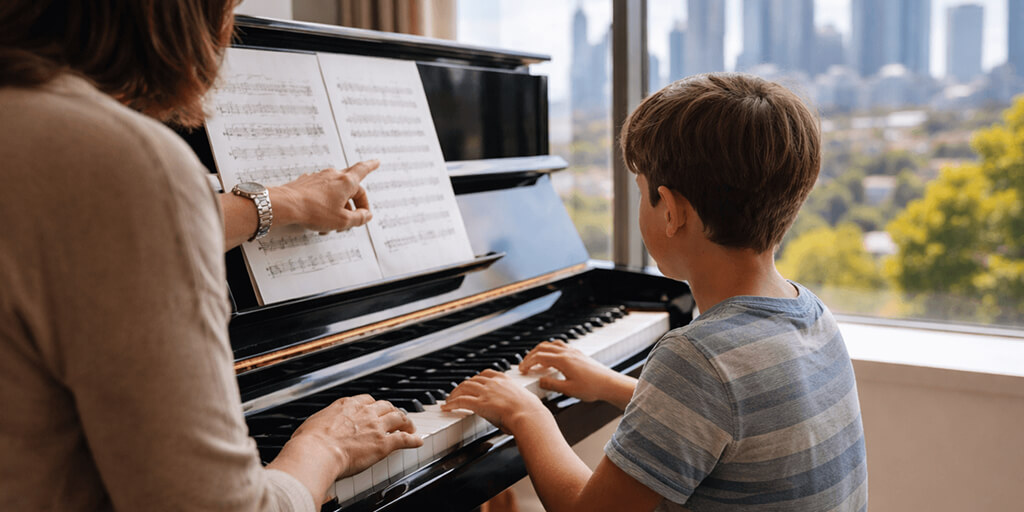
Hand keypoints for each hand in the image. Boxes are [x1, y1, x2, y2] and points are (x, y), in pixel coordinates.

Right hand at [267, 394, 421, 502]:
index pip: (367, 400)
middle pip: (385, 406)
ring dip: (406, 422)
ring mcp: (375, 426)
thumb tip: (313, 431)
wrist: (317, 451)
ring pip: (398, 417)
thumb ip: (320, 425)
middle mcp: (364, 412)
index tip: (376, 409)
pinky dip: (413, 439)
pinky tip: (417, 441)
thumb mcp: (312, 424)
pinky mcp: (383, 443)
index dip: (374, 405)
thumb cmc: (309, 442)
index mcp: (347, 405)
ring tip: (410, 426)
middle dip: (392, 410)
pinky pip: (404, 438)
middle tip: (396, 416)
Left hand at [272, 160, 378, 233]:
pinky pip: (322, 193)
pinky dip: (325, 204)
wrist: (286, 206)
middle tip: (356, 214)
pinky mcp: (307, 183)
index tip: (376, 162)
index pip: (363, 170)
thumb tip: (366, 215)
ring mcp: (319, 178)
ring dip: (338, 207)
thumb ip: (359, 218)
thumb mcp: (342, 221)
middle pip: (350, 185)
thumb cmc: (313, 211)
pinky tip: (320, 216)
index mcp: (346, 182)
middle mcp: (333, 176)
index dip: (372, 166)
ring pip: (335, 192)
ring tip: (334, 224)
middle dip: (354, 201)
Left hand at [441, 369, 549, 435]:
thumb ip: (518, 399)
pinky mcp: (479, 403)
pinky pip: (461, 401)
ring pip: (464, 388)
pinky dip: (451, 403)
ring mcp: (485, 392)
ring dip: (454, 394)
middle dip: (462, 386)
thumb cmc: (531, 411)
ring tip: (449, 400)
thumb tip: (523, 405)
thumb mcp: (525, 399)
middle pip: (472, 380)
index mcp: (504, 379)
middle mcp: (493, 383)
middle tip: (457, 392)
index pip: (486, 374)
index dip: (476, 378)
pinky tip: (446, 407)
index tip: (473, 382)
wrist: (529, 415)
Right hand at [520, 341, 635, 408]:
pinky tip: (552, 358)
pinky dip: (551, 349)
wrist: (610, 384)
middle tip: (524, 364)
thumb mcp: (568, 390)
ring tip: (535, 359)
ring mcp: (573, 352)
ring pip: (552, 344)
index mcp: (563, 360)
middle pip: (543, 348)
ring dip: (541, 350)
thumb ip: (552, 385)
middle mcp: (567, 353)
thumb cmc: (592, 388)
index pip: (539, 357)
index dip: (528, 363)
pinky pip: (560, 346)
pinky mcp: (579, 354)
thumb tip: (540, 381)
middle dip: (531, 355)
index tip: (522, 370)